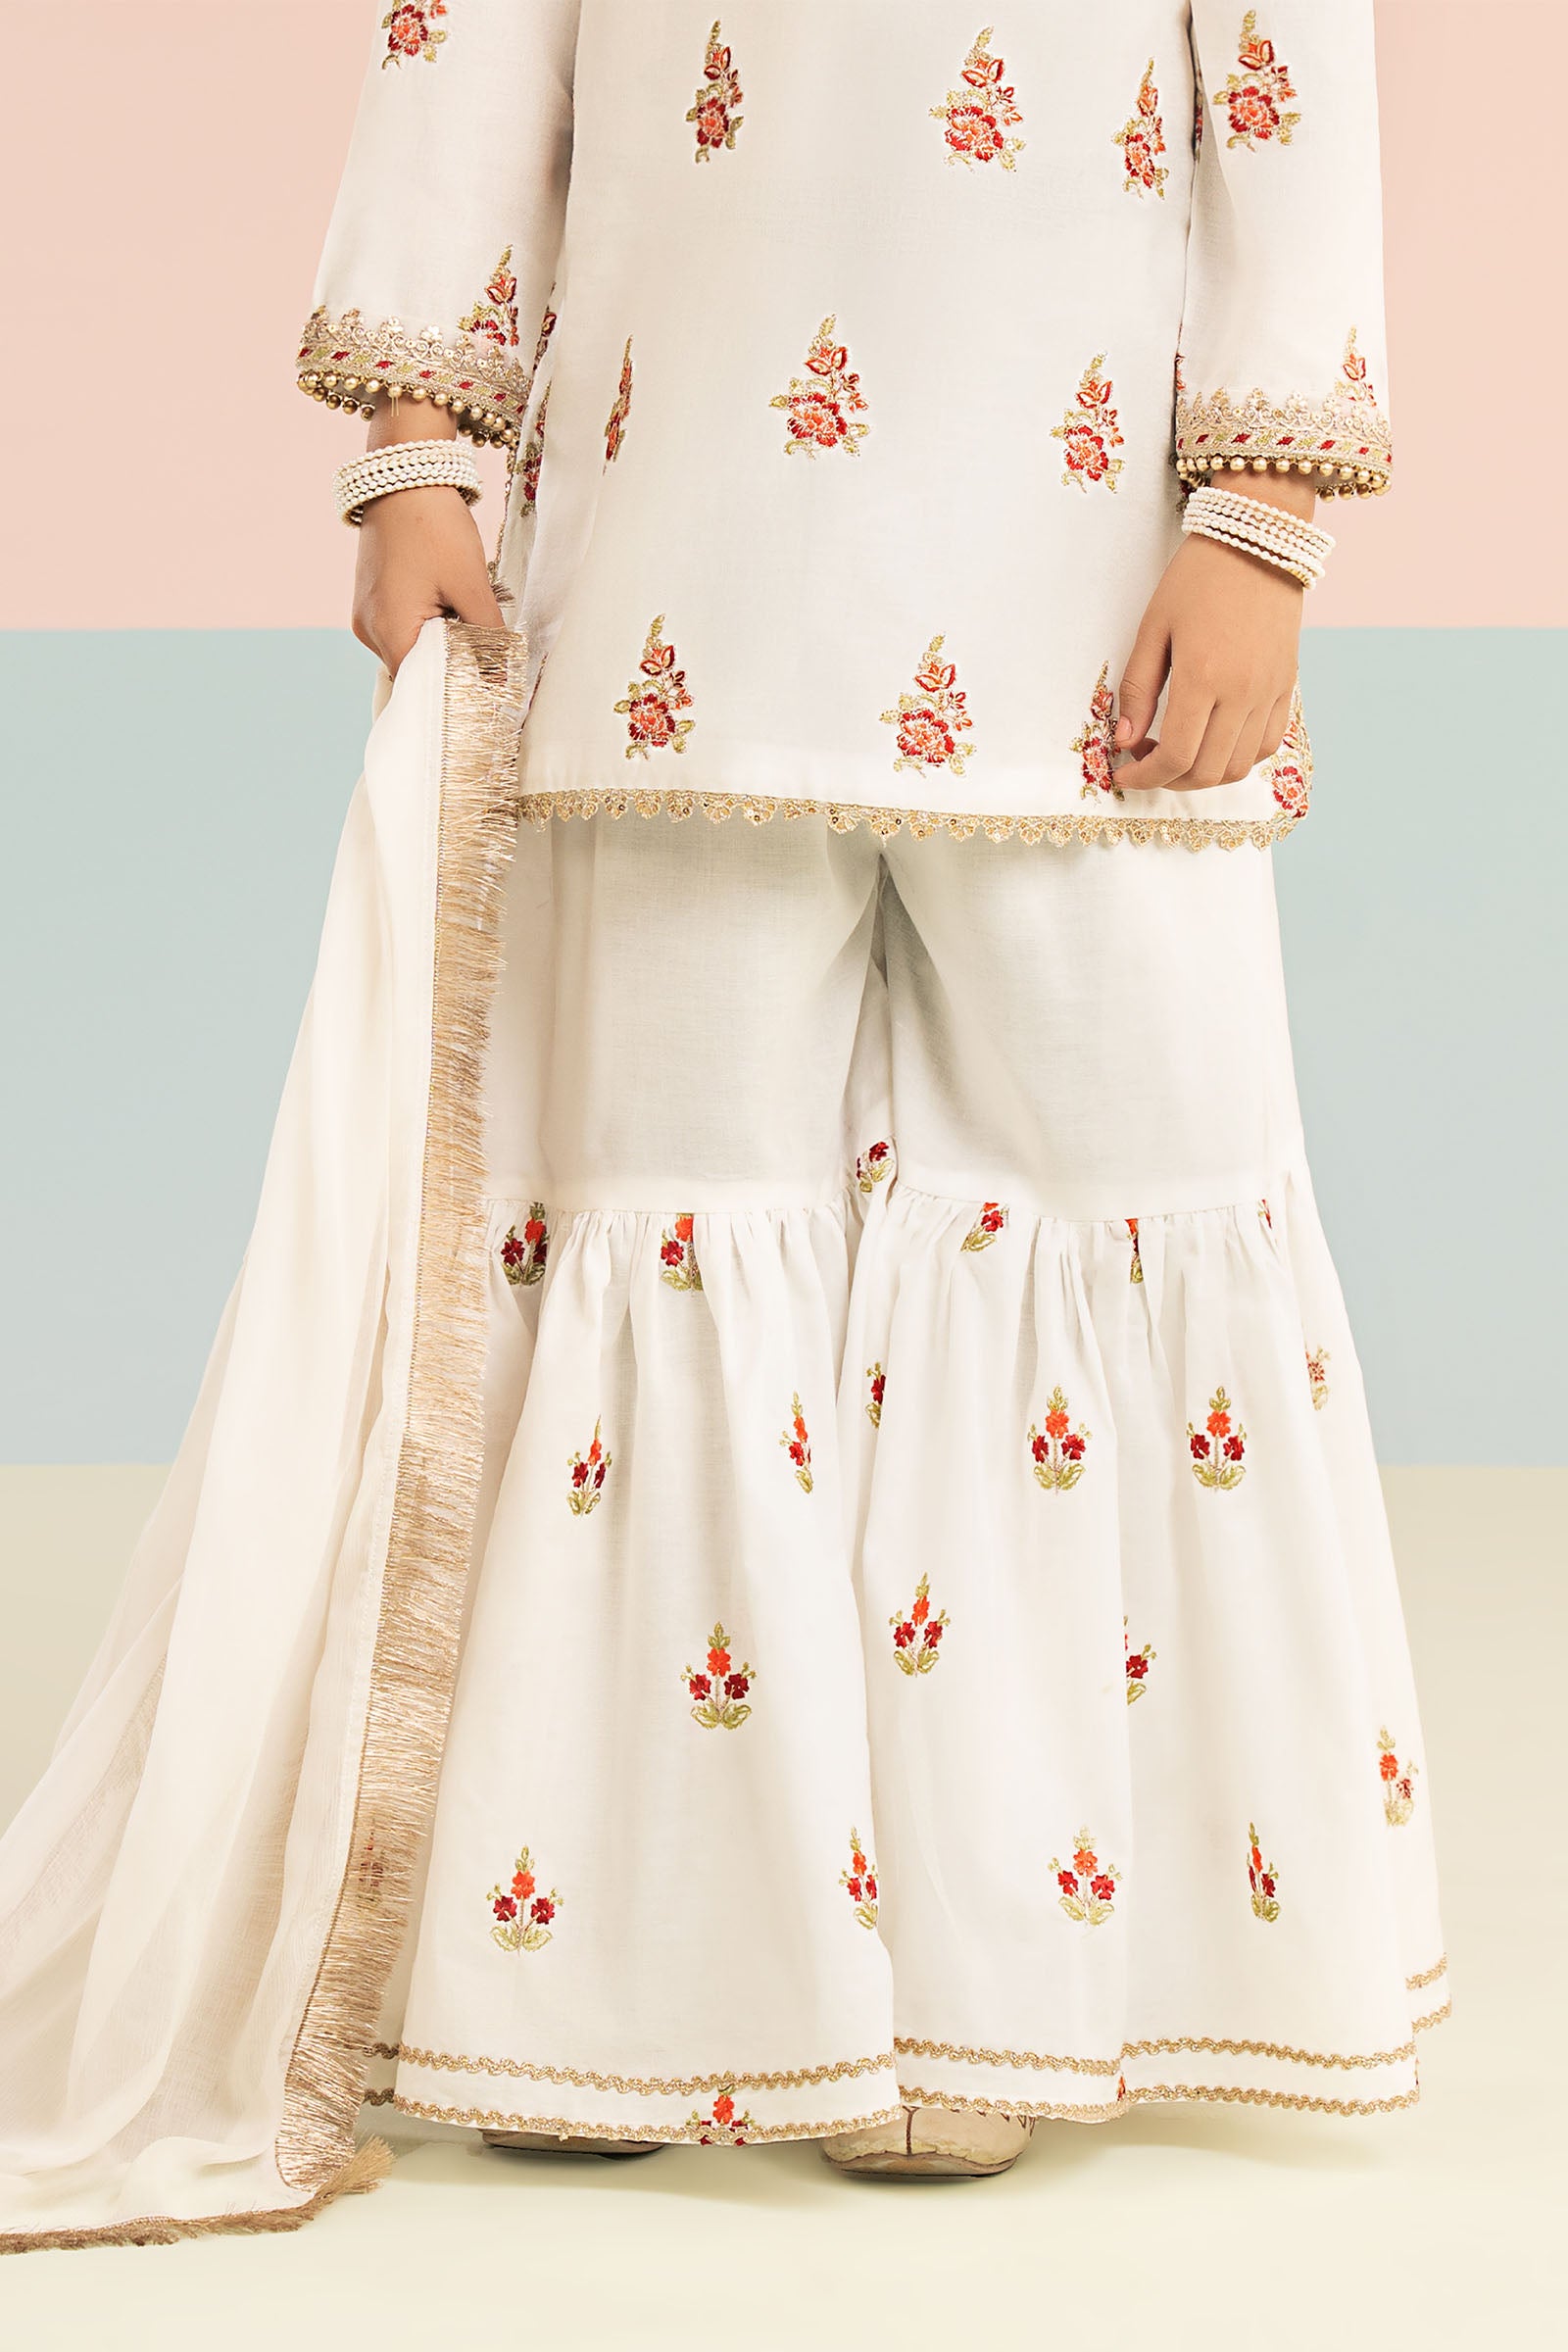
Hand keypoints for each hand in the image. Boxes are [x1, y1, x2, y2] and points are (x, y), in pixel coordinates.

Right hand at [351, 483, 505, 677]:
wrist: (404, 475)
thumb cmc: (435, 527)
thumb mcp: (472, 586)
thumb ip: (488, 638)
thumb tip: (502, 680)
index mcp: (389, 632)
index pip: (424, 688)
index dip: (458, 691)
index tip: (489, 690)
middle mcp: (368, 631)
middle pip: (417, 671)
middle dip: (452, 665)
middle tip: (487, 649)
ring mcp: (366, 615)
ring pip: (411, 649)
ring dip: (441, 642)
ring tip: (465, 614)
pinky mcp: (371, 599)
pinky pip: (402, 627)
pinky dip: (428, 625)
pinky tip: (448, 603)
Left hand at [1114, 481, 1312, 792]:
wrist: (1258, 541)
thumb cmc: (1197, 578)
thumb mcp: (1153, 628)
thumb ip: (1138, 689)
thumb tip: (1126, 741)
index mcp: (1203, 677)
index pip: (1175, 757)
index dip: (1145, 778)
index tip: (1123, 774)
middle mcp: (1243, 693)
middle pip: (1207, 773)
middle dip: (1169, 780)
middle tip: (1146, 760)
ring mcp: (1270, 693)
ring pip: (1239, 767)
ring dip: (1203, 775)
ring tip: (1178, 752)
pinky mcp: (1287, 686)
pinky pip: (1266, 745)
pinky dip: (1237, 758)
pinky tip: (1213, 741)